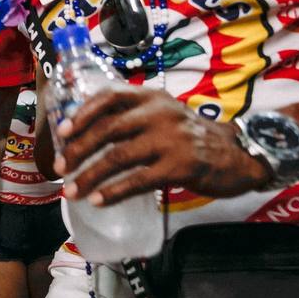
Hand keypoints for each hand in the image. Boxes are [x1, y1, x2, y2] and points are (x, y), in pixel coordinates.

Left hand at [54, 88, 270, 204]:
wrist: (239, 153)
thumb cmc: (190, 136)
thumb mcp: (162, 114)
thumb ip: (131, 117)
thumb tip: (82, 134)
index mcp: (151, 96)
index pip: (109, 96)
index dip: (81, 114)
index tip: (61, 132)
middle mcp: (159, 112)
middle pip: (107, 130)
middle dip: (77, 151)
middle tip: (59, 168)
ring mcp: (170, 139)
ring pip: (117, 157)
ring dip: (89, 176)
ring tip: (71, 191)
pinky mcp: (180, 165)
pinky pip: (138, 180)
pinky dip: (114, 191)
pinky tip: (98, 200)